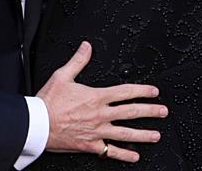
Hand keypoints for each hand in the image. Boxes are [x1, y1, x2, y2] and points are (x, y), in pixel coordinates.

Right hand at [36, 41, 167, 162]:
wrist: (38, 124)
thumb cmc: (49, 102)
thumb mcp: (63, 75)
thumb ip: (78, 60)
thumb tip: (87, 46)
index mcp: (96, 97)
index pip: (125, 92)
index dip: (142, 91)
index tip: (154, 92)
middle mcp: (100, 115)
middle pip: (131, 112)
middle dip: (150, 111)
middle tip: (163, 112)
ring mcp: (97, 131)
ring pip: (125, 133)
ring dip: (143, 134)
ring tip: (156, 135)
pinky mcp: (90, 145)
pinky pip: (111, 152)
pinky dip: (124, 154)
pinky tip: (134, 156)